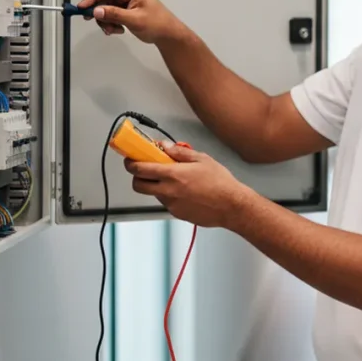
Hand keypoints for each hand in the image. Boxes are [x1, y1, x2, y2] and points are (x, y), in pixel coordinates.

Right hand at [76, 0, 187, 44]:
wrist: (167, 34)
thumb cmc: (158, 24)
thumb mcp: (134, 19)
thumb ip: (114, 14)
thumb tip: (97, 11)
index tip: (82, 7)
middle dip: (100, 12)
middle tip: (98, 23)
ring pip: (105, 7)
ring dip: (106, 20)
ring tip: (114, 30)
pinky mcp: (125, 8)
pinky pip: (110, 13)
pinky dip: (110, 23)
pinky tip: (118, 29)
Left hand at [123, 143, 252, 227]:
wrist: (231, 206)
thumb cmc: (220, 182)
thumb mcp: (201, 159)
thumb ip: (179, 152)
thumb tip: (164, 146)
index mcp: (173, 174)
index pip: (140, 169)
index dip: (131, 163)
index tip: (130, 159)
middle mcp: (169, 191)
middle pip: (138, 186)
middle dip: (137, 177)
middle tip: (145, 170)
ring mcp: (172, 204)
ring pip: (154, 194)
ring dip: (156, 186)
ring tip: (174, 179)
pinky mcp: (177, 214)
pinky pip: (167, 202)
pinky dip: (170, 195)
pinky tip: (185, 191)